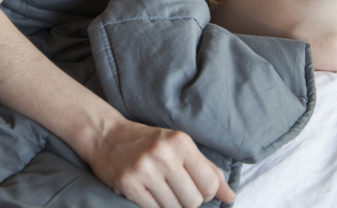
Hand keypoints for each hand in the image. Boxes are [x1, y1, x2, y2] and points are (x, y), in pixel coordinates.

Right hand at [88, 119, 235, 207]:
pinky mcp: (129, 184)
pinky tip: (147, 191)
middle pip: (193, 201)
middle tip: (175, 189)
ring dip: (170, 205)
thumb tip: (231, 196)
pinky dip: (154, 206)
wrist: (106, 135)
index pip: (209, 184)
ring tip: (160, 189)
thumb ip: (207, 170)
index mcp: (180, 142)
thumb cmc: (148, 141)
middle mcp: (163, 154)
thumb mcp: (179, 146)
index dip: (205, 193)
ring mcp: (144, 169)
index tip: (194, 187)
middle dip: (188, 201)